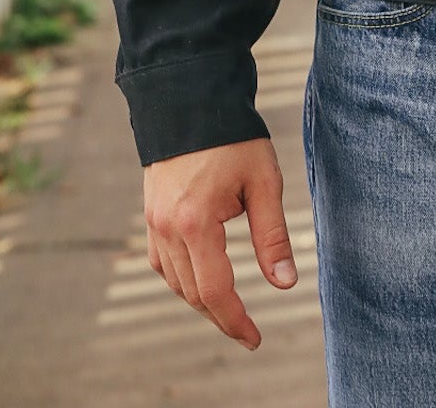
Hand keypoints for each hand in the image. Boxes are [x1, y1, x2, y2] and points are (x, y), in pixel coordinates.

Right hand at [144, 137, 297, 348]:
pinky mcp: (150, 213)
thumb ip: (273, 236)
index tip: (255, 338)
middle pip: (193, 293)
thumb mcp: (263, 182)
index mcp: (195, 223)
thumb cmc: (234, 137)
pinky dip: (182, 278)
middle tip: (247, 330)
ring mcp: (153, 222)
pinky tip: (202, 277)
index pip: (215, 291)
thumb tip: (285, 283)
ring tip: (229, 308)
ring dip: (201, 299)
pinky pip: (162, 262)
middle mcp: (167, 228)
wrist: (191, 99)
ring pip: (175, 281)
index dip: (235, 321)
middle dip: (221, 316)